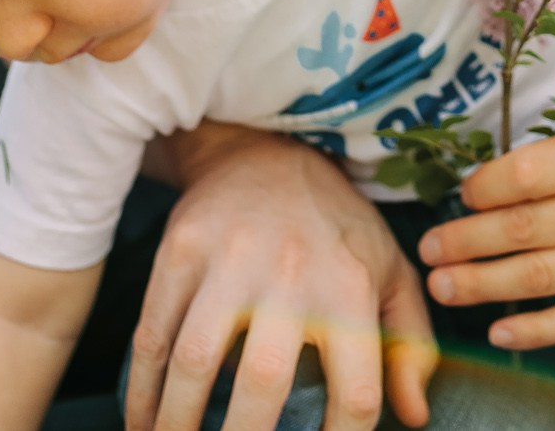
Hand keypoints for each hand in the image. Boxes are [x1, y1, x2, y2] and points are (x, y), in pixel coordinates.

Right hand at [127, 129, 436, 430]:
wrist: (268, 150)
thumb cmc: (337, 228)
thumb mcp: (390, 273)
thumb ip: (412, 345)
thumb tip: (414, 417)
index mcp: (351, 288)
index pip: (356, 392)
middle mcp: (292, 273)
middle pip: (263, 382)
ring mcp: (229, 259)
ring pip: (192, 362)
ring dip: (177, 422)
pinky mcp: (180, 249)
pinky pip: (150, 334)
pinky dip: (140, 391)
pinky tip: (142, 422)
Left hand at [414, 112, 554, 349]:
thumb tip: (502, 179)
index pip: (528, 172)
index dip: (481, 186)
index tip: (461, 192)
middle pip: (523, 228)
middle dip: (464, 240)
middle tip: (428, 248)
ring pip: (542, 277)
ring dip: (483, 284)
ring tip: (443, 285)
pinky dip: (535, 329)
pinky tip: (498, 328)